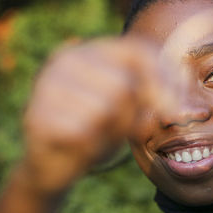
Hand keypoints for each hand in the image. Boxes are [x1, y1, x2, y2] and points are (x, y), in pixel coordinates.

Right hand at [20, 37, 160, 194]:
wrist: (55, 162)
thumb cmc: (99, 129)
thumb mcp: (132, 110)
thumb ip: (153, 98)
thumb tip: (176, 108)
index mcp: (92, 50)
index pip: (138, 51)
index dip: (163, 80)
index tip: (172, 110)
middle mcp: (67, 59)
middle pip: (124, 84)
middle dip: (133, 115)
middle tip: (126, 130)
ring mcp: (47, 85)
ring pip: (105, 109)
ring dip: (112, 133)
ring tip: (100, 136)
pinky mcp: (35, 115)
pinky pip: (83, 134)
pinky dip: (90, 147)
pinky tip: (79, 146)